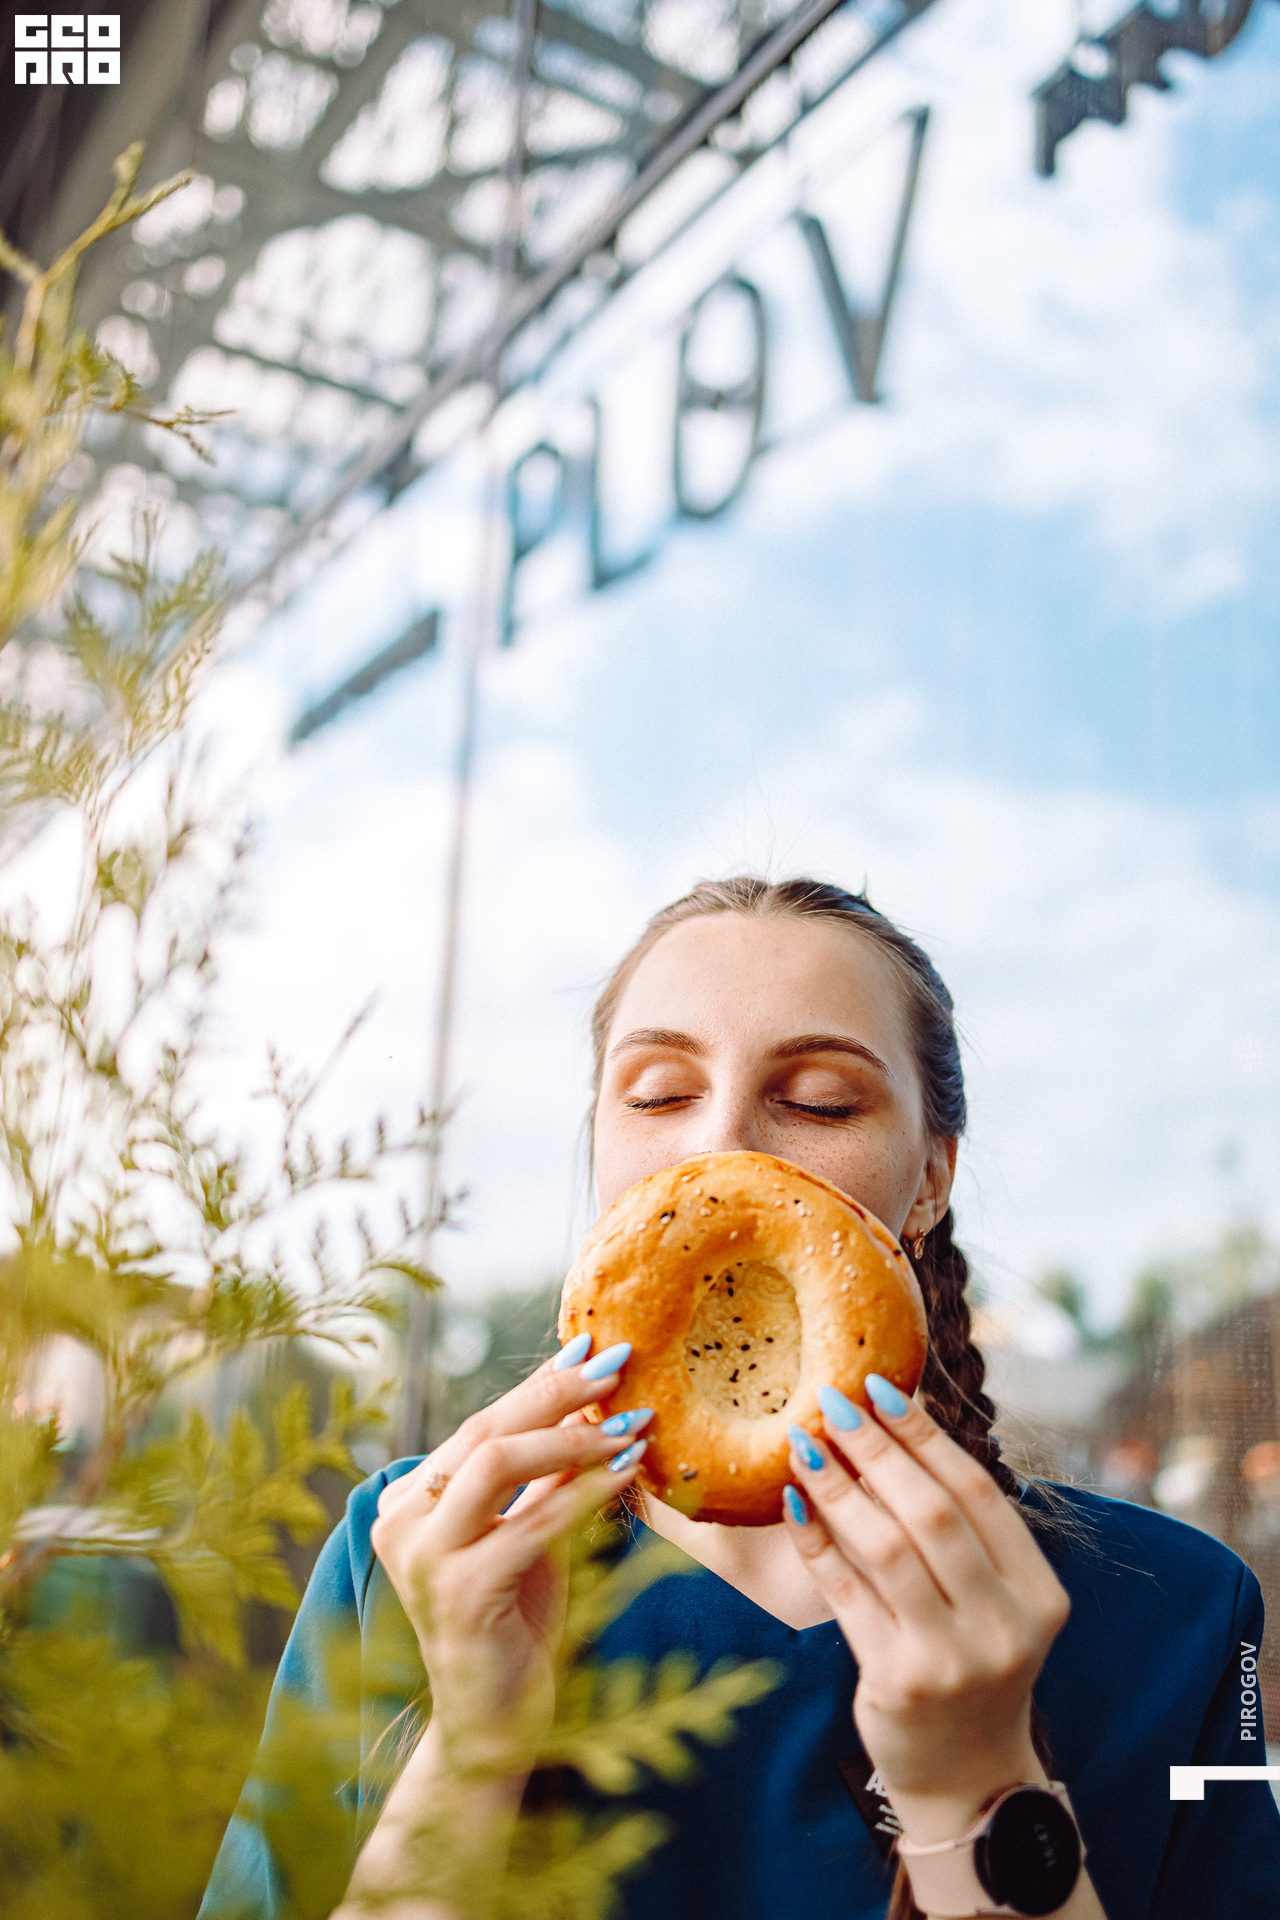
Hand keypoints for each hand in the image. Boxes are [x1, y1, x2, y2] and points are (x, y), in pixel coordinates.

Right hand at [370, 1337, 647, 1771]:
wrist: (490, 1729)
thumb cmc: (512, 1624)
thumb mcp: (526, 1532)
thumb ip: (543, 1475)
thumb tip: (591, 1399)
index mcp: (407, 1501)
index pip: (479, 1424)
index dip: (538, 1384)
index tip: (591, 1348)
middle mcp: (401, 1521)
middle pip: (485, 1430)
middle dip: (557, 1393)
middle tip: (616, 1365)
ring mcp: (424, 1557)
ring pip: (499, 1461)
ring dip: (574, 1436)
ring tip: (632, 1421)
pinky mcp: (460, 1592)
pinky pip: (532, 1521)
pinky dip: (585, 1489)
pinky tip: (627, 1471)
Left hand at [781, 1378, 1070, 1843]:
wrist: (970, 1776)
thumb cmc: (974, 1662)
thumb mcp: (994, 1601)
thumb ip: (962, 1530)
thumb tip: (899, 1424)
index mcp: (1038, 1592)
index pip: (975, 1490)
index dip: (924, 1433)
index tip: (879, 1385)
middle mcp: (1004, 1624)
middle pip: (930, 1512)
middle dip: (875, 1448)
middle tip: (831, 1401)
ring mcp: (952, 1658)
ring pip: (885, 1548)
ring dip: (837, 1487)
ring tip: (802, 1443)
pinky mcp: (898, 1682)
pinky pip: (845, 1594)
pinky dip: (816, 1542)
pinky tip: (792, 1503)